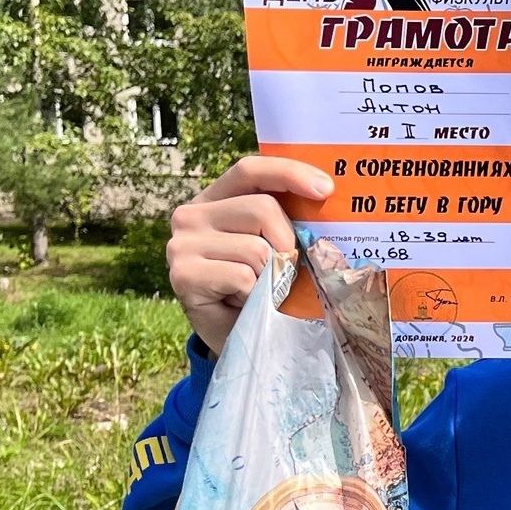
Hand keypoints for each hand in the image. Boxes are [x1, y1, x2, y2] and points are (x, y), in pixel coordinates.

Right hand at [167, 156, 332, 354]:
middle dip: (288, 244)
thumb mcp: (276, 248)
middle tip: (284, 272)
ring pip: (257, 248)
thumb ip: (288, 222)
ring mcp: (181, 243)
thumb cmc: (262, 289)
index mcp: (217, 199)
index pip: (250, 170)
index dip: (288, 173)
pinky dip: (255, 296)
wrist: (238, 339)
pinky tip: (241, 304)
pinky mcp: (182, 274)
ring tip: (258, 292)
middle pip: (262, 208)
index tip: (326, 188)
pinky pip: (243, 276)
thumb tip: (328, 202)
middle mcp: (192, 213)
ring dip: (272, 277)